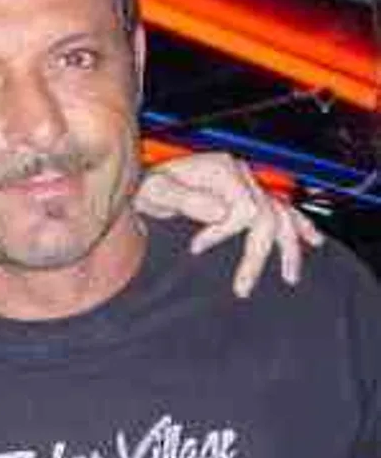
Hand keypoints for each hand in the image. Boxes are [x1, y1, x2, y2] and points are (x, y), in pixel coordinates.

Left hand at [135, 152, 323, 297]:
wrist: (146, 182)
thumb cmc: (148, 187)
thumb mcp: (157, 191)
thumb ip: (186, 199)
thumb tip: (220, 211)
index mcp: (221, 170)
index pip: (243, 206)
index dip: (223, 230)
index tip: (197, 245)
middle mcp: (239, 174)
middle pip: (267, 215)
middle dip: (258, 253)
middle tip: (243, 286)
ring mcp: (246, 183)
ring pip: (281, 213)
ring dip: (287, 246)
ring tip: (289, 275)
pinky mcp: (247, 194)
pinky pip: (280, 209)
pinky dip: (297, 225)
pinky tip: (311, 240)